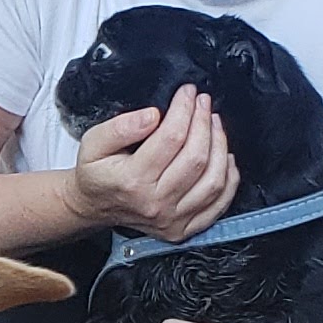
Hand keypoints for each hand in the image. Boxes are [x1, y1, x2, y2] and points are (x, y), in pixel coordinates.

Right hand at [63, 96, 236, 241]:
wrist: (92, 207)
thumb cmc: (96, 173)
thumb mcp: (93, 143)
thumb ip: (120, 127)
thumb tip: (153, 116)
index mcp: (132, 181)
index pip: (171, 138)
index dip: (184, 110)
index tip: (188, 93)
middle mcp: (155, 204)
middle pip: (196, 157)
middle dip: (204, 123)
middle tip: (203, 102)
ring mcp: (172, 220)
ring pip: (214, 179)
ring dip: (220, 146)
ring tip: (214, 124)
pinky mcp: (183, 229)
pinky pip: (219, 203)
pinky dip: (229, 178)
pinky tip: (225, 158)